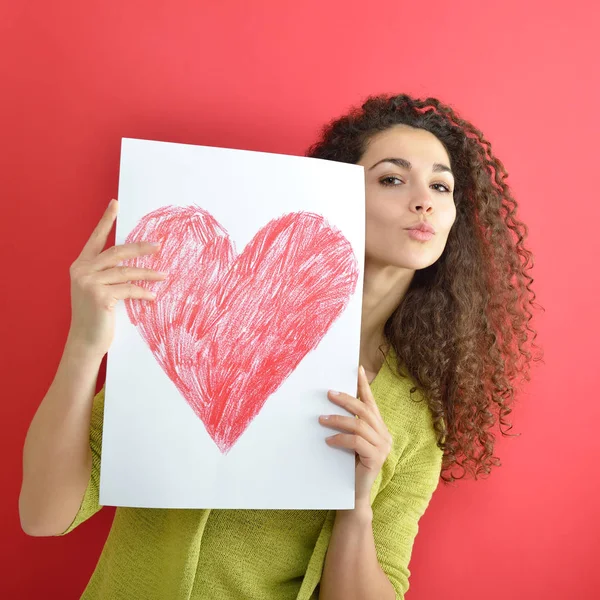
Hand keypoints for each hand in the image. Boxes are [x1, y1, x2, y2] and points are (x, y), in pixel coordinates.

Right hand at [67, 199, 167, 356]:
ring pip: (126, 272)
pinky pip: (129, 289)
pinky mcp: (100, 296)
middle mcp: (82, 271)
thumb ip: (108, 273)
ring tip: (164, 275)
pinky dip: (143, 292)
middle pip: (117, 252)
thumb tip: (135, 262)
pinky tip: (152, 296)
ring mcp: (89, 283)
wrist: (85, 341)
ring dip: (148, 274)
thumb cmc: (95, 316)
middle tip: (159, 246)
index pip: (96, 239)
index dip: (106, 221)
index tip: (115, 204)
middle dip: (140, 248)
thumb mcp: (97, 289)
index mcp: (81, 265)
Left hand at [319, 365, 392, 505]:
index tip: (357, 368)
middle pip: (365, 410)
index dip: (364, 385)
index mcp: (379, 428)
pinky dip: (341, 439)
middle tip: (328, 394)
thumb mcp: (348, 441)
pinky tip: (329, 440)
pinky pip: (357, 442)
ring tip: (321, 419)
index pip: (371, 402)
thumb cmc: (348, 467)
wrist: (353, 496)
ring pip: (359, 425)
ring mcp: (383, 447)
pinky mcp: (376, 459)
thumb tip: (330, 403)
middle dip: (346, 399)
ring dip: (338, 419)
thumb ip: (347, 425)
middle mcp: (384, 435)